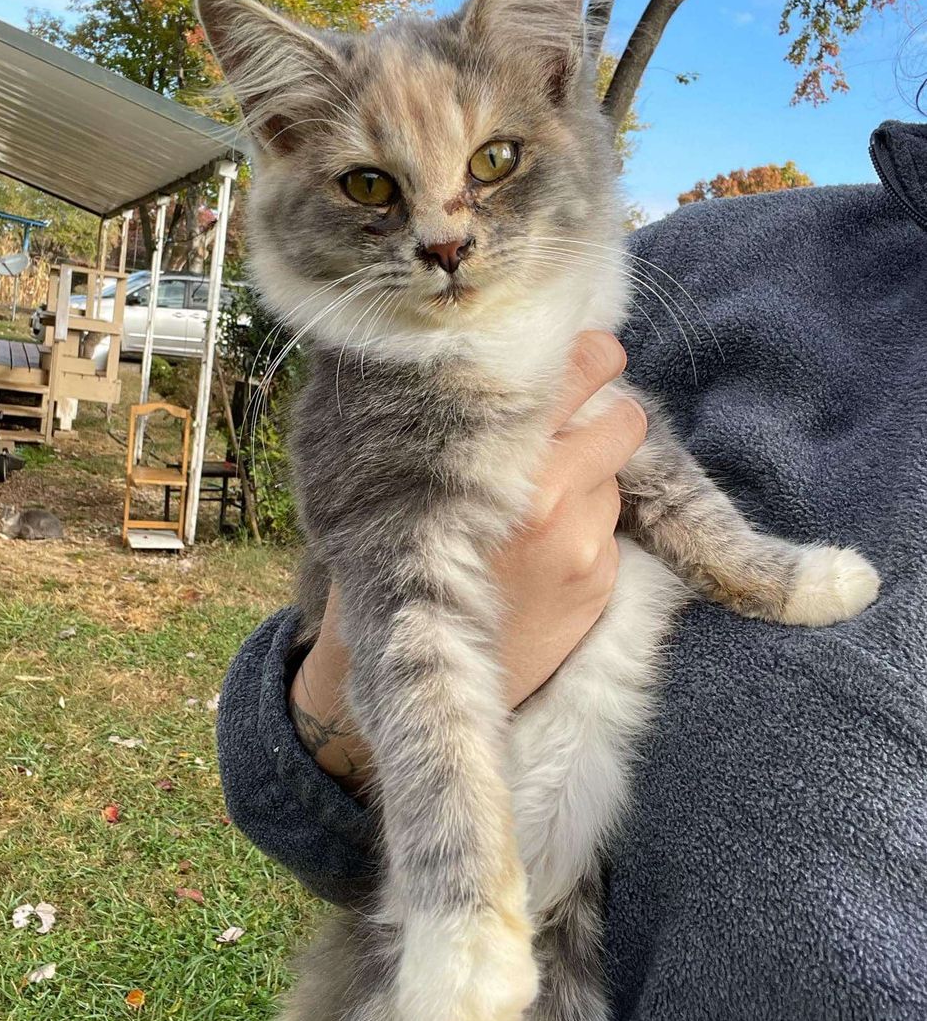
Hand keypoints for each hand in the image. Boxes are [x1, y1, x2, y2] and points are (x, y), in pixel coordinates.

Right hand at [289, 331, 647, 792]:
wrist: (416, 668)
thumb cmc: (398, 561)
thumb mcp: (404, 486)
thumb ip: (449, 427)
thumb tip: (489, 365)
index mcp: (496, 462)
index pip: (576, 373)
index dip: (589, 355)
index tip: (588, 352)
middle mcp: (550, 496)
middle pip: (622, 418)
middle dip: (606, 413)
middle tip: (581, 416)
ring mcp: (584, 543)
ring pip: (614, 472)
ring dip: (592, 474)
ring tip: (539, 502)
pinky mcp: (600, 581)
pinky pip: (611, 525)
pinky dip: (588, 524)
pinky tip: (544, 550)